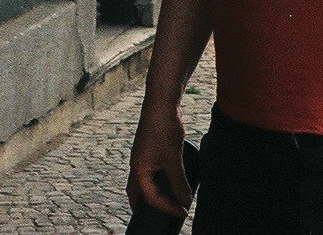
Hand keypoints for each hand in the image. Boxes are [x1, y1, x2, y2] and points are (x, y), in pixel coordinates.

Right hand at [128, 101, 190, 217]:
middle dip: (142, 207)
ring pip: (141, 181)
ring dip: (148, 193)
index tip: (183, 213)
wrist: (161, 102)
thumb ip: (179, 181)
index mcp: (139, 170)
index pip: (151, 198)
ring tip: (159, 201)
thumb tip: (186, 201)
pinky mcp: (148, 148)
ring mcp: (141, 156)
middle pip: (136, 193)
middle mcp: (136, 165)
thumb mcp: (174, 158)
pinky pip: (147, 170)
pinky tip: (163, 177)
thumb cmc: (164, 129)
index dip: (168, 208)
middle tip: (151, 219)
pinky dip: (152, 180)